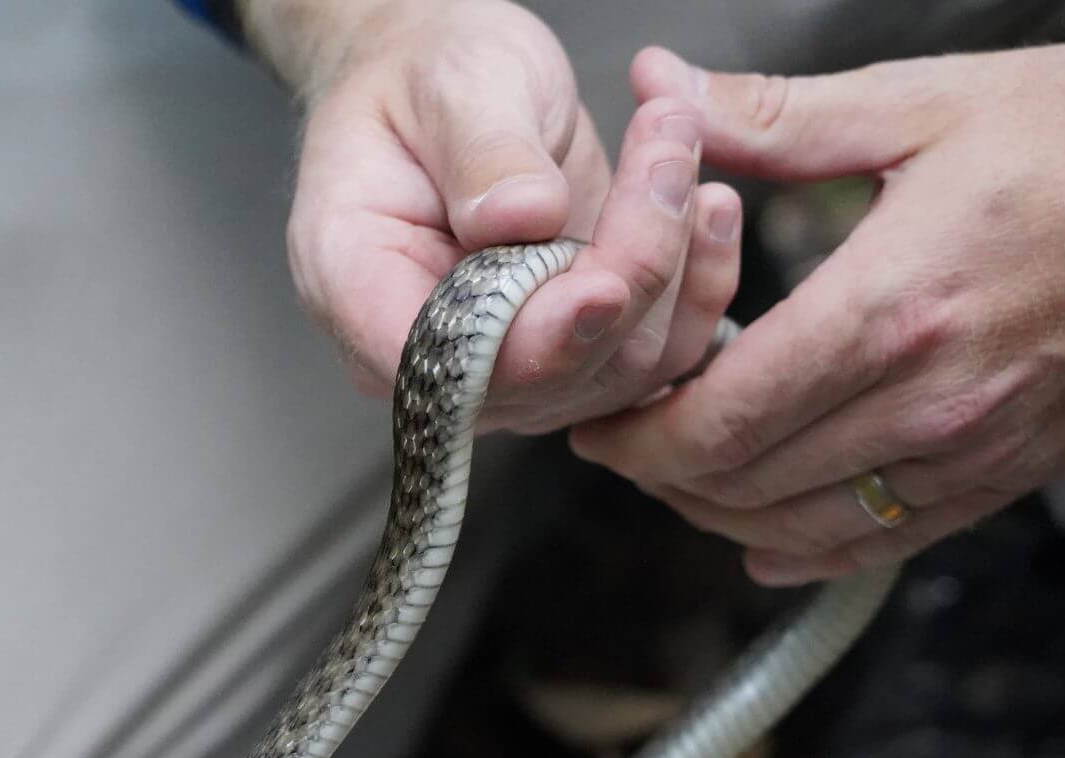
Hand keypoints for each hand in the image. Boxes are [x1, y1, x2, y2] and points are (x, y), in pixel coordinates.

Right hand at [282, 0, 743, 432]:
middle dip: (629, 267)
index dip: (530, 341)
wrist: (446, 87)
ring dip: (677, 264)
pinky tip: (706, 205)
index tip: (604, 282)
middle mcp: (432, 351)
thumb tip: (520, 218)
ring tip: (680, 148)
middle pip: (550, 370)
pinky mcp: (571, 350)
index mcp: (358, 287)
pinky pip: (654, 353)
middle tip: (667, 150)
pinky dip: (696, 284)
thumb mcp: (446, 83)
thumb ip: (481, 153)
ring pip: (618, 369)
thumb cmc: (421, 79)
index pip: (442, 361)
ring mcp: (507, 364)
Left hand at [573, 28, 1064, 583]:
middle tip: (625, 438)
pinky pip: (885, 546)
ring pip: (802, 531)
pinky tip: (767, 538)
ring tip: (684, 469)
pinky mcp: (1014, 474)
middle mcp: (932, 401)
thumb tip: (659, 90)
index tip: (598, 420)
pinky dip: (809, 551)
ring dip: (721, 513)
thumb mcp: (914, 104)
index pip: (721, 420)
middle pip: (745, 486)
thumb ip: (769, 118)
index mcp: (891, 309)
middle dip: (662, 473)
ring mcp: (977, 450)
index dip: (636, 438)